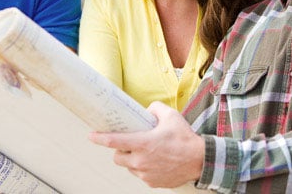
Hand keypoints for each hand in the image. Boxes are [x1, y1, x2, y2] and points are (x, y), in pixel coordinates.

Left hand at [89, 101, 204, 187]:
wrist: (200, 160)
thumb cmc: (185, 139)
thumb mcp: (170, 116)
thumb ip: (154, 108)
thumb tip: (146, 110)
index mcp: (143, 143)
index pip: (114, 141)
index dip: (100, 138)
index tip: (91, 136)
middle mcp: (141, 161)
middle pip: (117, 157)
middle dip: (120, 150)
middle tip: (130, 143)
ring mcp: (146, 173)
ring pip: (129, 167)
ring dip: (132, 159)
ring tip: (146, 152)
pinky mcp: (152, 182)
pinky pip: (140, 174)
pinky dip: (143, 168)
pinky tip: (154, 161)